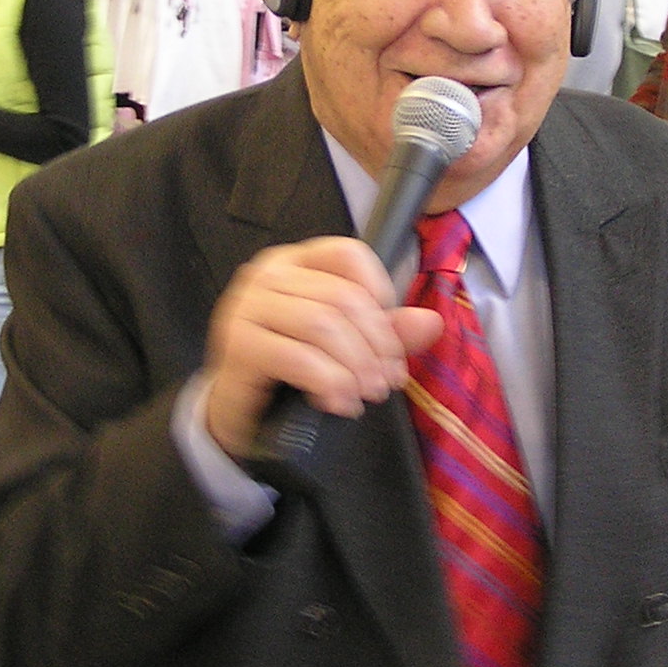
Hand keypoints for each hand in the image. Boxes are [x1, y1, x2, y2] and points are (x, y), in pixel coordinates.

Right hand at [202, 237, 443, 458]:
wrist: (236, 412)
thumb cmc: (290, 370)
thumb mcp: (345, 346)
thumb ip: (387, 331)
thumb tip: (431, 323)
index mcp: (295, 262)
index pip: (348, 254)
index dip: (380, 292)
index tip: (390, 339)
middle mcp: (268, 273)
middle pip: (341, 296)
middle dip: (377, 344)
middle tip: (388, 382)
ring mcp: (247, 306)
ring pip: (322, 325)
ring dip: (356, 366)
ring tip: (366, 394)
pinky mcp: (239, 344)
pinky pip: (299, 358)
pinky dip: (330, 383)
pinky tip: (339, 403)